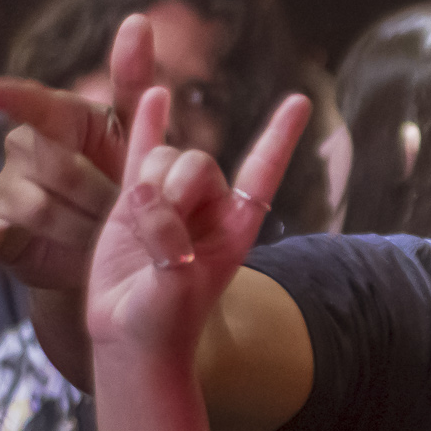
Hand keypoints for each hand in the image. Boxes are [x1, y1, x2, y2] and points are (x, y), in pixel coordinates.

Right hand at [0, 15, 156, 290]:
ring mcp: (5, 189)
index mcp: (57, 119)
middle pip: (59, 168)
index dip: (16, 100)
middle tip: (130, 213)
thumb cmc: (124, 173)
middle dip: (103, 194)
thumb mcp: (136, 130)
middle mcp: (23, 147)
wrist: (113, 241)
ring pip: (41, 208)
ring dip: (82, 228)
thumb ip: (133, 77)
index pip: (37, 105)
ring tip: (104, 239)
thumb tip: (137, 18)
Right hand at [86, 84, 310, 353]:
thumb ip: (167, 241)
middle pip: (196, 161)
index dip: (279, 136)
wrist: (131, 335)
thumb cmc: (164, 320)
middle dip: (175, 188)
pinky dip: (148, 122)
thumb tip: (144, 196)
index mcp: (236, 224)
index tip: (300, 102)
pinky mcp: (133, 199)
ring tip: (140, 233)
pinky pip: (141, 150)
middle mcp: (209, 206)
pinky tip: (157, 94)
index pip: (263, 170)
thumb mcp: (173, 287)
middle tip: (163, 240)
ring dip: (146, 189)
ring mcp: (170, 199)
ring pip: (161, 159)